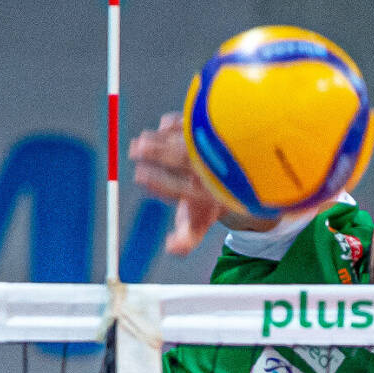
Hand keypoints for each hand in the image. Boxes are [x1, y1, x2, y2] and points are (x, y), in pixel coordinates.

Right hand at [128, 113, 229, 255]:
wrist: (239, 187)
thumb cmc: (206, 207)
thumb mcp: (197, 226)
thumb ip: (184, 240)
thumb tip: (172, 248)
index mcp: (208, 197)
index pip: (181, 190)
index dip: (159, 183)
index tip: (139, 176)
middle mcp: (212, 172)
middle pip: (183, 159)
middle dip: (157, 154)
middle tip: (134, 150)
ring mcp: (214, 151)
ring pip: (188, 140)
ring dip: (162, 138)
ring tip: (142, 141)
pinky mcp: (216, 134)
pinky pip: (194, 125)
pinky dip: (177, 124)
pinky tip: (163, 128)